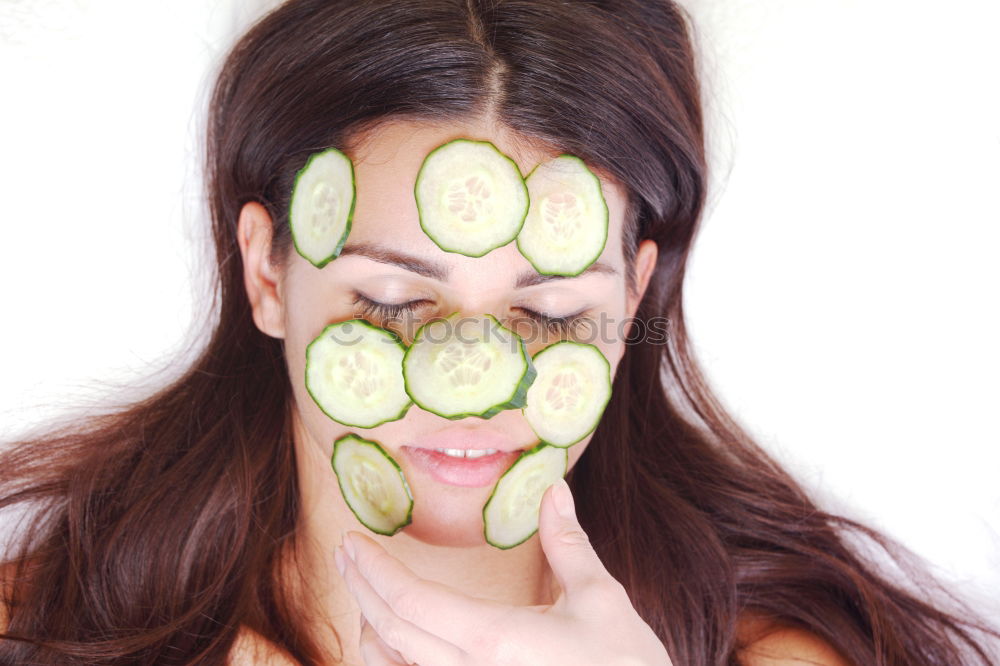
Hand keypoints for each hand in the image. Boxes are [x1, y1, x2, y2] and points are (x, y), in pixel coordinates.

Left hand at [333, 478, 671, 665]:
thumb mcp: (601, 599)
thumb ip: (568, 543)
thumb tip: (555, 489)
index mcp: (493, 641)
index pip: (410, 601)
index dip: (372, 569)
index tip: (352, 540)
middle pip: (390, 632)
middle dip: (360, 589)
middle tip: (347, 553)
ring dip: (370, 628)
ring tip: (364, 591)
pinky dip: (394, 661)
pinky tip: (396, 641)